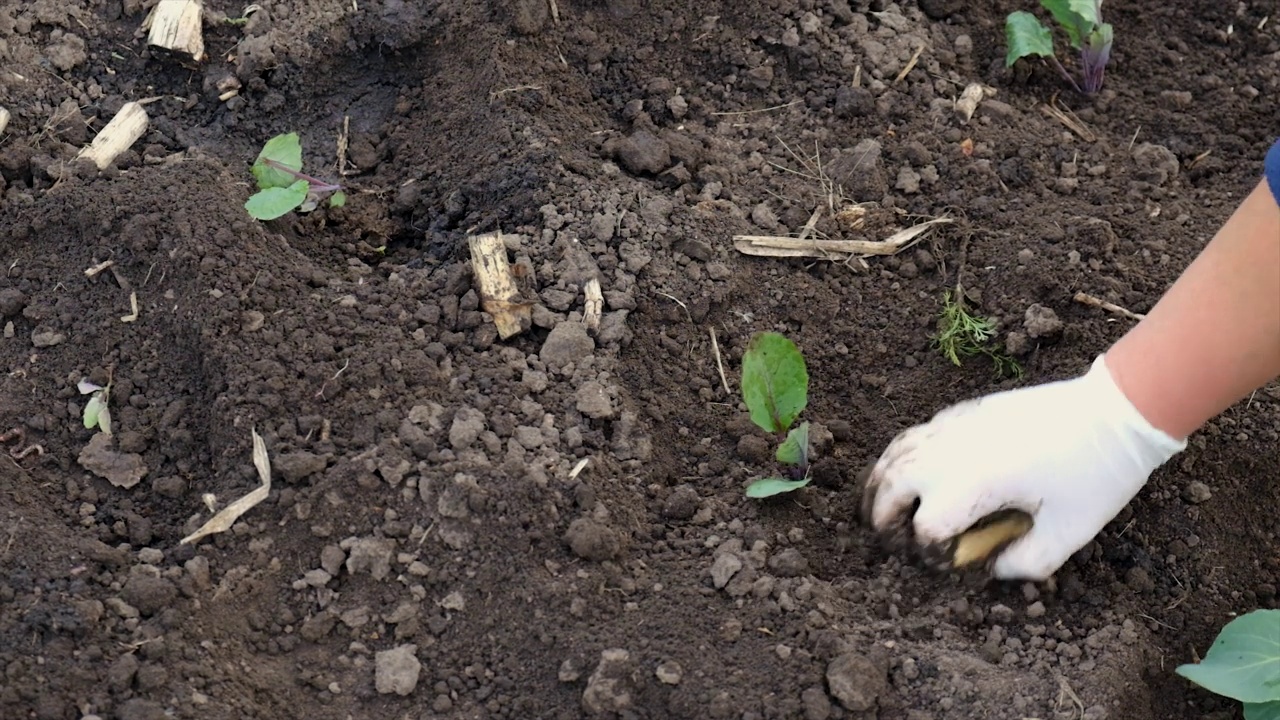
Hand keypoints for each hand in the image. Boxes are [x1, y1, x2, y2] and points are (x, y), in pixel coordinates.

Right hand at [860, 355, 1186, 580]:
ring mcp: (955, 426)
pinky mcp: (963, 411)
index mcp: (976, 484)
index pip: (926, 526)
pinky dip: (899, 455)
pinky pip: (914, 434)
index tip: (946, 563)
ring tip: (880, 503)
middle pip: (893, 486)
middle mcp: (953, 452)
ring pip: (894, 452)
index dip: (929, 552)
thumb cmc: (1095, 474)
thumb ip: (1023, 562)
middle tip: (886, 537)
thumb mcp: (1068, 533)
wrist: (1112, 413)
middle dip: (883, 516)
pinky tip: (908, 469)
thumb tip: (991, 565)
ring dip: (880, 481)